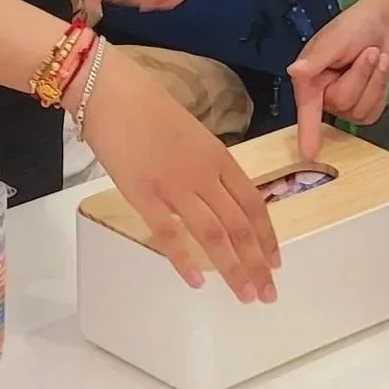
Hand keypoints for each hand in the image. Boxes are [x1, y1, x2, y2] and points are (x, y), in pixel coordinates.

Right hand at [84, 45, 278, 301]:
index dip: (267, 237)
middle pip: (240, 227)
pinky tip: (198, 282)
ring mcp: (175, 186)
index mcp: (220, 158)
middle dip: (258, 263)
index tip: (276, 262)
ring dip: (233, 269)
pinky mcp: (144, 195)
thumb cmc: (150, 109)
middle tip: (268, 294)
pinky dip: (184, 260)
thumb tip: (218, 200)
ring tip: (245, 296)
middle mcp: (205, 175)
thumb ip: (208, 168)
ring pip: (214, 235)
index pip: (254, 205)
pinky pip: (169, 234)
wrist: (113, 92)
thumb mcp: (194, 136)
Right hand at [288, 0, 388, 154]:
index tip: (308, 155)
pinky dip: (382, 88)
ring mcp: (345, 106)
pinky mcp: (363, 109)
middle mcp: (323, 97)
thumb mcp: (334, 40)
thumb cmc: (352, 28)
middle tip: (368, 52)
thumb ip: (316, 59)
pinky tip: (379, 71)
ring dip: (374, 79)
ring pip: (361, 108)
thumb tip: (294, 71)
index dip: (307, 134)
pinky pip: (375, 111)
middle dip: (361, 75)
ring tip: (374, 57)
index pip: (307, 112)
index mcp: (309, 81)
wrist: (382, 27)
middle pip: (345, 103)